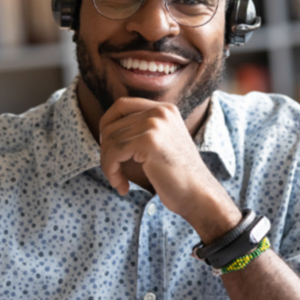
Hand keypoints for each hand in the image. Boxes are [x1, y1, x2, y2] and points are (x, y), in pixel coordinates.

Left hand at [93, 89, 236, 236]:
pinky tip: (123, 186)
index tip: (109, 151)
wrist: (198, 194)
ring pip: (109, 140)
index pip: (121, 105)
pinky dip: (111, 172)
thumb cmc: (175, 177)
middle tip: (114, 172)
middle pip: (111, 124)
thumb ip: (136, 133)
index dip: (106, 127)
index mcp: (164, 109)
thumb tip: (102, 133)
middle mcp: (160, 111)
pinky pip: (113, 153)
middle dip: (105, 152)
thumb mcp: (157, 145)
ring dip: (108, 166)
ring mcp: (155, 123)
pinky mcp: (149, 141)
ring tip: (120, 182)